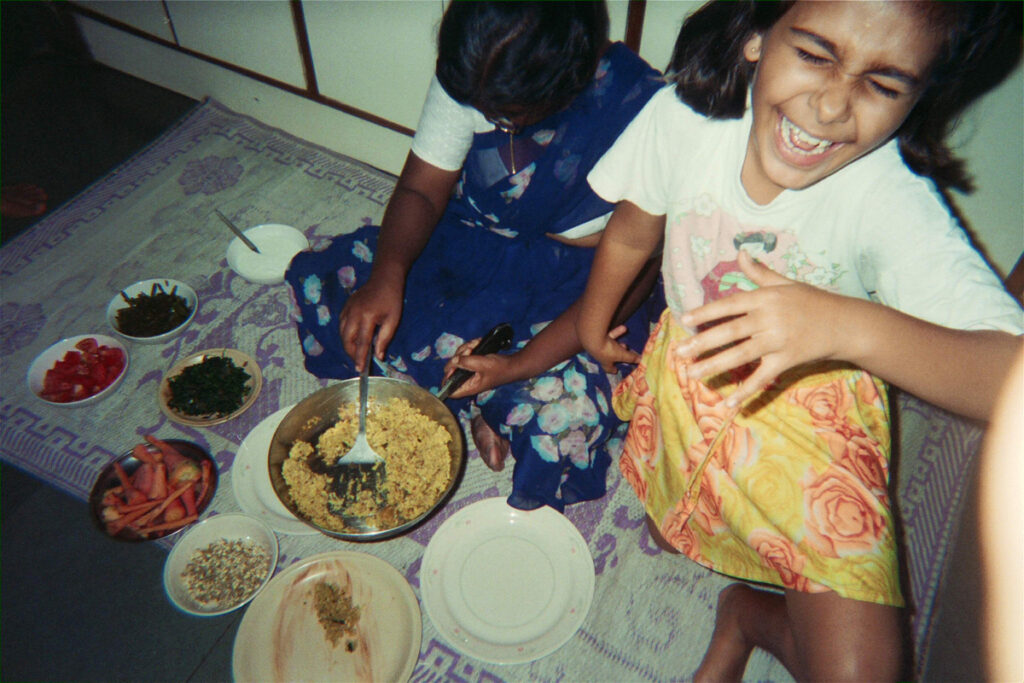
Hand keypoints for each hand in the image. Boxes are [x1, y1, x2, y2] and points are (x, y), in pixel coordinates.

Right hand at [338, 274, 403, 370]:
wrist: (383, 279)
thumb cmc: (392, 300)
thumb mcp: (393, 320)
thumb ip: (384, 339)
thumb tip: (378, 356)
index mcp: (367, 317)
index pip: (361, 342)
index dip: (360, 357)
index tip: (360, 369)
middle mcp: (353, 313)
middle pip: (347, 339)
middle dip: (351, 353)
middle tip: (358, 362)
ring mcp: (347, 309)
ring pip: (341, 333)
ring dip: (347, 344)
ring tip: (356, 352)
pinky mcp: (345, 307)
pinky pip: (341, 324)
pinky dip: (345, 334)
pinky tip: (353, 339)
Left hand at [442, 337, 518, 398]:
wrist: (513, 364)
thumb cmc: (500, 368)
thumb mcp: (481, 364)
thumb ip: (465, 362)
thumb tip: (453, 360)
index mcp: (469, 387)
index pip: (450, 391)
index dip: (447, 379)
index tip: (453, 366)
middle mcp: (468, 381)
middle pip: (452, 370)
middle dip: (459, 356)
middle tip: (469, 350)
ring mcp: (471, 372)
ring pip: (459, 360)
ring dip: (465, 349)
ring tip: (475, 345)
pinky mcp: (475, 365)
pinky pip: (466, 356)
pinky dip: (470, 348)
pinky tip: (477, 343)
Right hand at [584, 324, 639, 372]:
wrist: (594, 338)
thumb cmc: (608, 350)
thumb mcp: (622, 355)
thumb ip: (631, 357)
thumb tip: (641, 361)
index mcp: (605, 362)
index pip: (608, 368)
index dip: (612, 370)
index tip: (616, 371)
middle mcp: (601, 354)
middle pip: (609, 355)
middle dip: (617, 353)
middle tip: (624, 348)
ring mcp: (598, 345)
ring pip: (610, 343)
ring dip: (618, 340)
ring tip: (626, 337)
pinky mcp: (598, 336)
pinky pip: (609, 334)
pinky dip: (616, 332)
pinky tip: (623, 328)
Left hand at [679, 250, 847, 406]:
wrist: (845, 323)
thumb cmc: (811, 301)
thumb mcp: (785, 283)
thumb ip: (759, 272)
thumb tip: (740, 253)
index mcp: (765, 298)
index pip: (729, 304)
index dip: (706, 312)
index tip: (684, 320)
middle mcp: (769, 318)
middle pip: (730, 331)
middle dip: (702, 342)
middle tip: (679, 353)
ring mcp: (778, 341)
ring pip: (741, 355)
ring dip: (715, 365)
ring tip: (693, 374)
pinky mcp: (787, 360)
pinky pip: (762, 378)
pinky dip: (746, 391)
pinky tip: (728, 403)